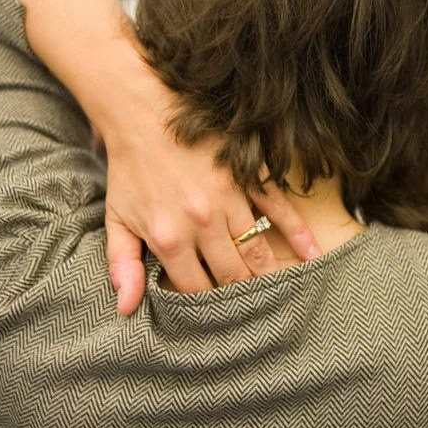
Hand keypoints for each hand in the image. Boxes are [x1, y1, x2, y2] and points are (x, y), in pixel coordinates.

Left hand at [102, 76, 320, 314]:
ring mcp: (230, 200)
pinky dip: (298, 235)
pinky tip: (311, 254)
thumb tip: (127, 309)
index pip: (196, 289)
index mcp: (169, 239)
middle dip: (242, 298)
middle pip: (232, 277)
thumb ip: (123, 265)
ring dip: (269, 276)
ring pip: (258, 253)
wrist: (143, 111)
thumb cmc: (130, 168)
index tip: (215, 315)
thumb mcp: (117, 218)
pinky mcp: (249, 176)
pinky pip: (280, 210)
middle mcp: (203, 224)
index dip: (205, 306)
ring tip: (280, 294)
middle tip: (253, 311)